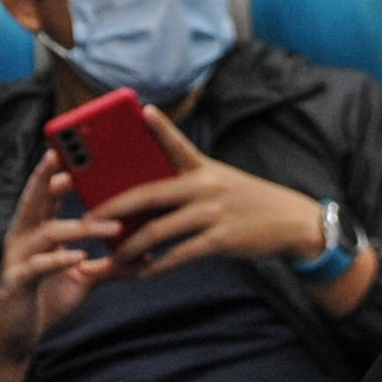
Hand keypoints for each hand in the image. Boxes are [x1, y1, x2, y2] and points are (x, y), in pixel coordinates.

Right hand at [0, 155, 118, 381]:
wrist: (15, 336)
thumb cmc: (46, 298)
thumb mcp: (82, 278)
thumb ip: (110, 264)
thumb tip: (147, 255)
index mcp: (36, 231)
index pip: (45, 194)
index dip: (55, 171)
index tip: (73, 150)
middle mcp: (22, 239)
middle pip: (34, 201)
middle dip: (51, 179)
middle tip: (72, 162)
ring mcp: (17, 260)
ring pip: (45, 233)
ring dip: (80, 228)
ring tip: (111, 226)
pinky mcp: (16, 283)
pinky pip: (37, 267)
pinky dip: (59, 260)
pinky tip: (79, 257)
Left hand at [100, 107, 328, 277]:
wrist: (293, 222)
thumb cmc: (250, 203)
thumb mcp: (224, 182)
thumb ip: (190, 185)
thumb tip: (146, 201)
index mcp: (205, 169)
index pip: (178, 143)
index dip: (160, 126)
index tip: (143, 109)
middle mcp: (207, 186)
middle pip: (149, 194)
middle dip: (113, 208)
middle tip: (89, 219)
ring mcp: (214, 212)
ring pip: (159, 230)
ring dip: (131, 246)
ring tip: (114, 257)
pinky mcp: (222, 238)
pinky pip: (180, 254)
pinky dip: (159, 265)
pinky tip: (147, 272)